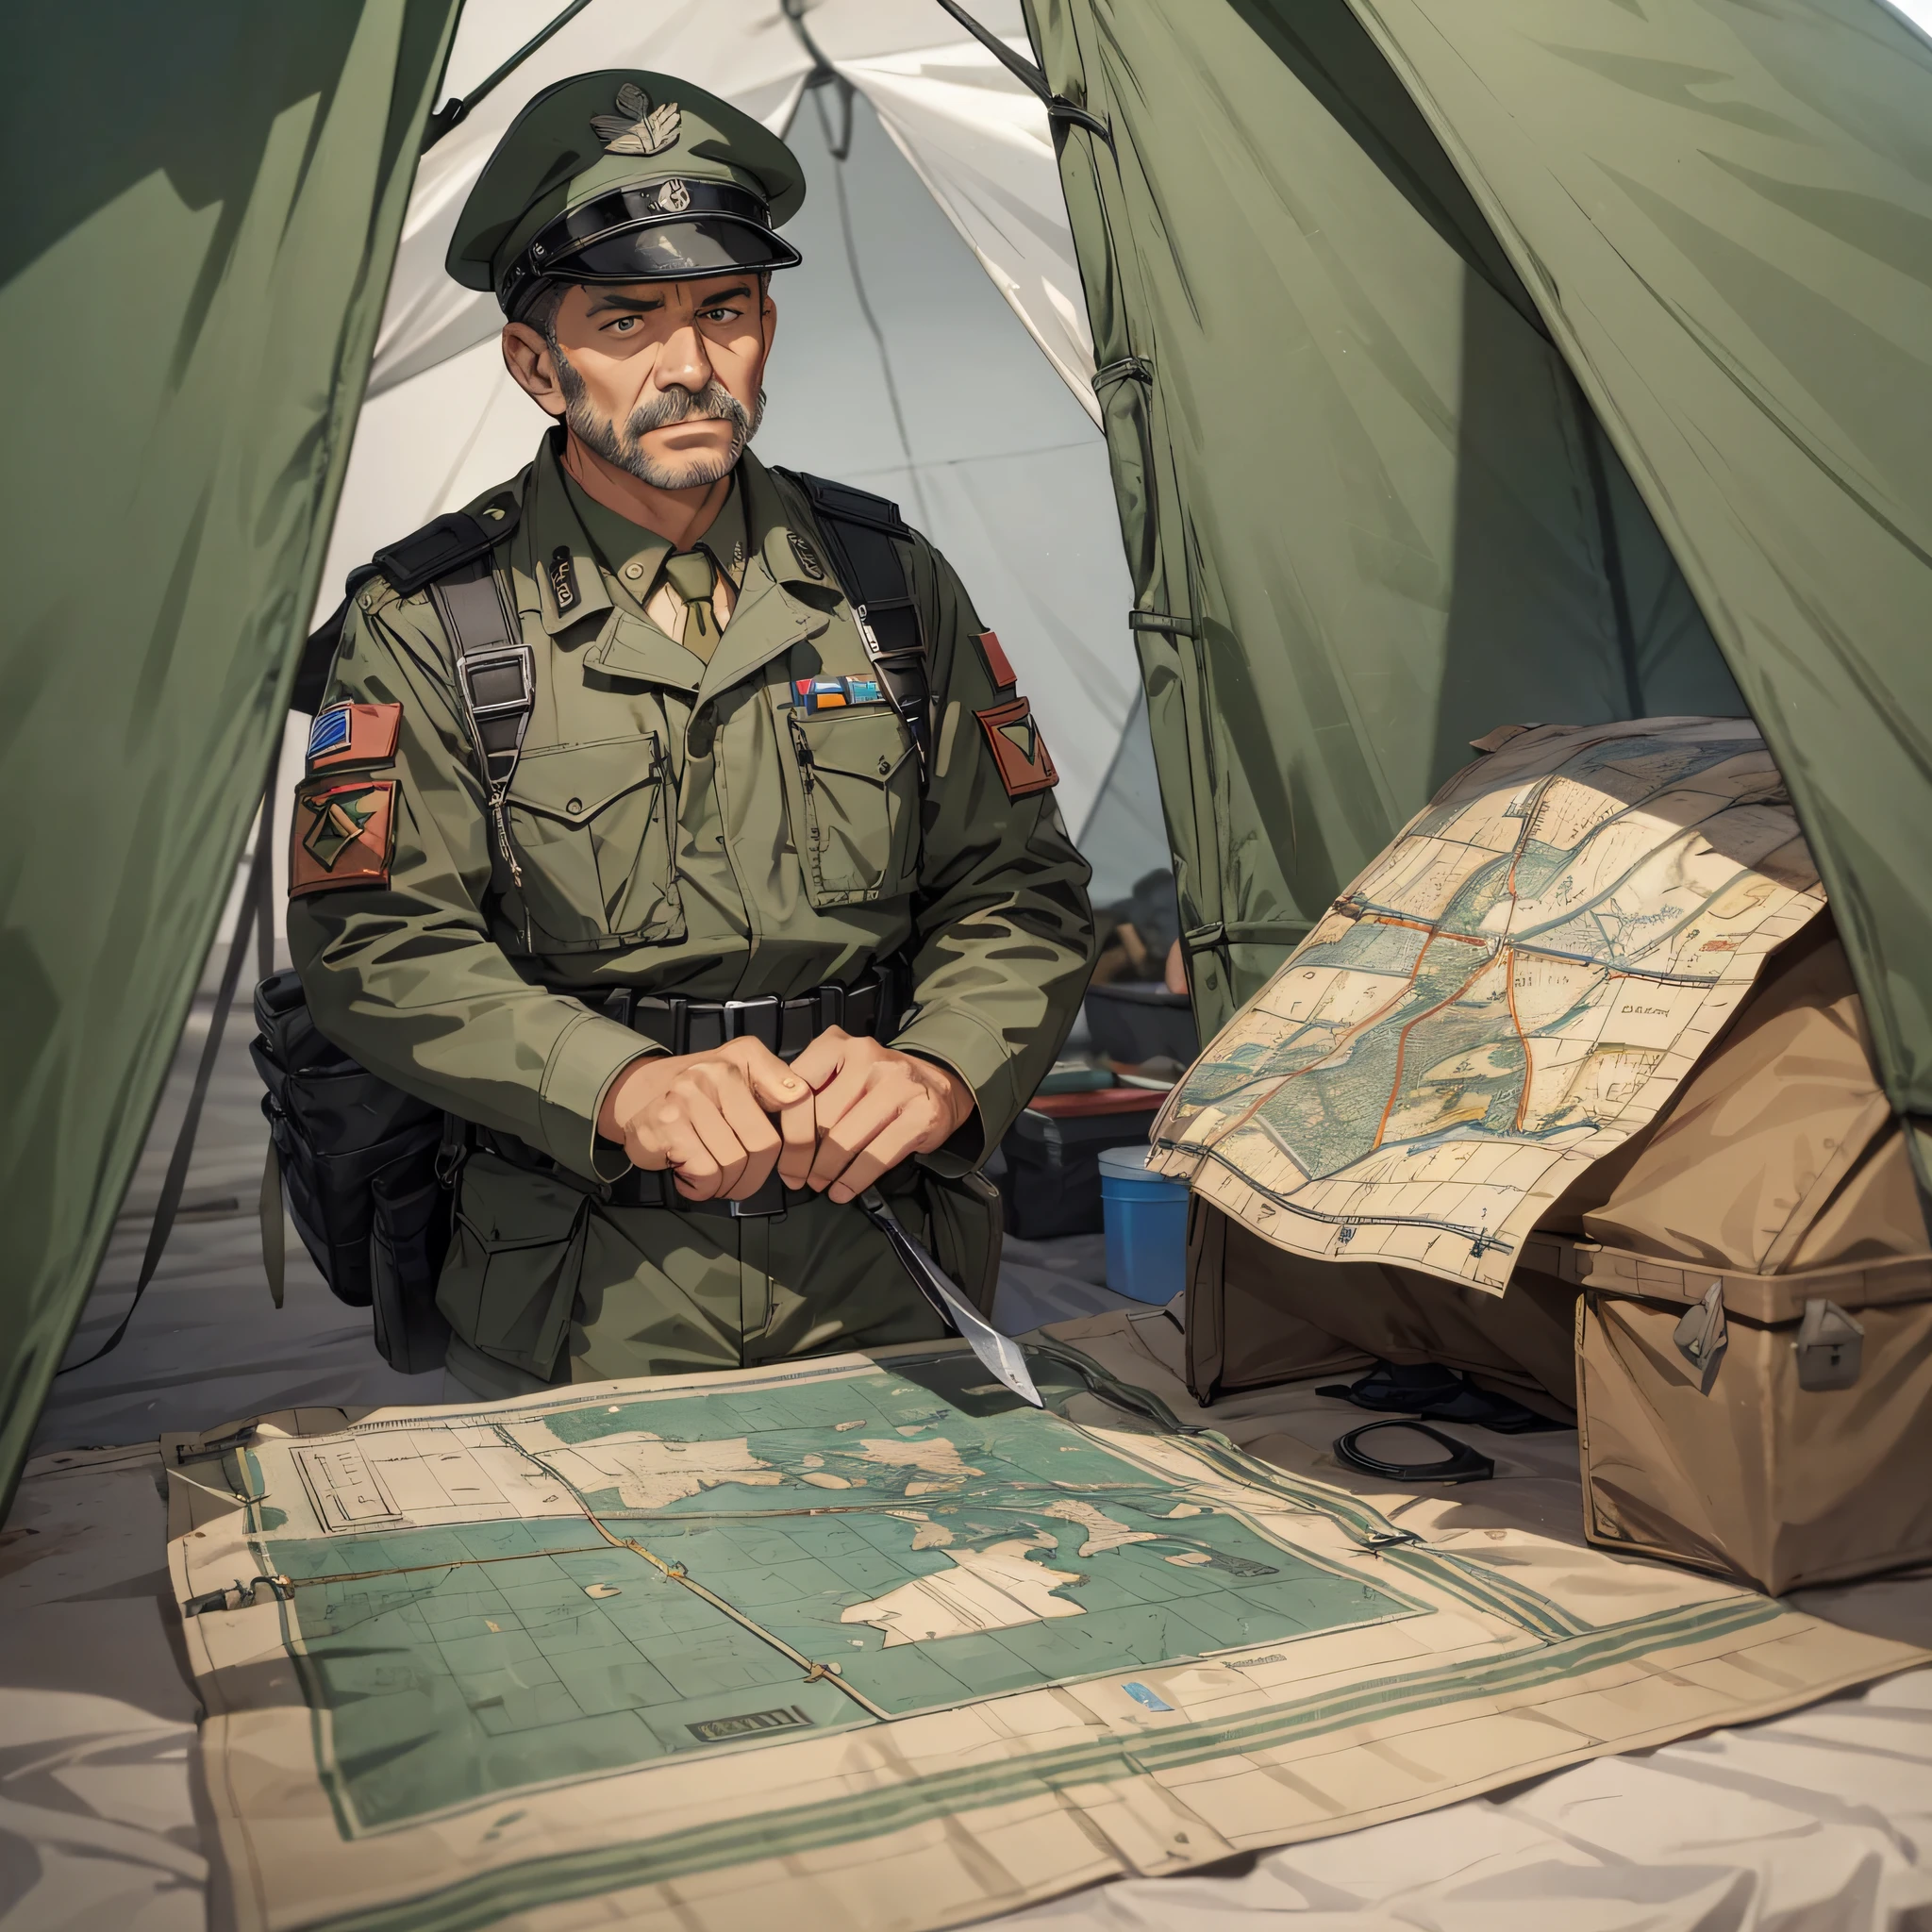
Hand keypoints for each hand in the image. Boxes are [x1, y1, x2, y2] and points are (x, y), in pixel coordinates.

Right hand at [596, 1041, 815, 1201]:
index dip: (804, 1142)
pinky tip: (691, 1176)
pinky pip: (705, 1173)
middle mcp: (716, 1072)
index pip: (795, 1100)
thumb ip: (777, 1084)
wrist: (636, 1094)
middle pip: (763, 1144)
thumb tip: (803, 1100)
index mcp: (744, 1057)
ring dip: (727, 1184)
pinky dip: (702, 1187)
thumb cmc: (702, 1095)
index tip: (796, 1170)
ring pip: (734, 1163)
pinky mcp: (666, 1125)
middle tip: (741, 1179)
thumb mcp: (742, 1075)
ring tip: (713, 1176)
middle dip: (755, 1175)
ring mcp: (688, 1097)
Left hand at [787, 1028, 974, 1203]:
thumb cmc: (877, 1085)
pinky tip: (844, 1190)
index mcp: (839, 1044)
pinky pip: (877, 1156)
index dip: (787, 1130)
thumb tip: (777, 1136)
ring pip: (847, 1140)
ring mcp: (899, 1085)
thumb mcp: (840, 1072)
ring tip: (820, 1184)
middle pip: (822, 1119)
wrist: (937, 1086)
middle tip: (798, 1177)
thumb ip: (811, 1091)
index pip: (799, 1090)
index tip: (781, 1157)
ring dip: (828, 1171)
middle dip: (805, 1157)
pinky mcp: (922, 1114)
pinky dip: (855, 1180)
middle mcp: (869, 1057)